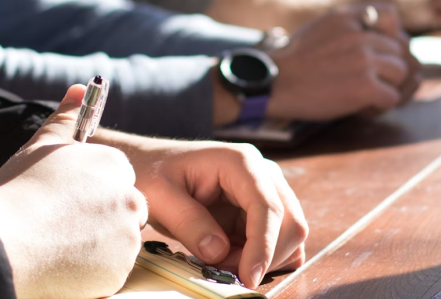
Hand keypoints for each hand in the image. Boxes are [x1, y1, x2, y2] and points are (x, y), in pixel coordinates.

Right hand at [0, 85, 147, 298]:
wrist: (3, 240)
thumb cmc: (18, 191)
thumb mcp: (41, 146)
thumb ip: (66, 118)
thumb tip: (80, 89)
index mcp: (114, 166)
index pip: (117, 180)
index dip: (91, 193)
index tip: (67, 203)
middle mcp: (129, 199)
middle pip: (124, 212)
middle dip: (100, 220)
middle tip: (62, 226)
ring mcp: (127, 237)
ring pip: (118, 243)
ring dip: (96, 246)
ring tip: (57, 244)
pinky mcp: (119, 271)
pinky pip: (111, 272)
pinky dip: (92, 271)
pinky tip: (62, 263)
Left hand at [102, 136, 307, 288]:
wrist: (150, 166)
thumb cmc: (153, 173)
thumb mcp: (159, 196)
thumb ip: (189, 222)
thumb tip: (219, 252)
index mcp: (240, 162)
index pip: (267, 207)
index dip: (263, 246)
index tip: (248, 277)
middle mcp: (263, 174)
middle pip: (290, 222)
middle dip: (264, 256)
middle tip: (224, 272)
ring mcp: (266, 191)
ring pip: (289, 235)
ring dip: (263, 259)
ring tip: (221, 262)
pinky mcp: (261, 210)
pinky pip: (279, 240)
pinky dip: (263, 258)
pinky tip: (233, 258)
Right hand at [267, 2, 421, 120]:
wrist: (272, 83)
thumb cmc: (294, 61)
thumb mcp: (321, 27)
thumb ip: (350, 26)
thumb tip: (382, 37)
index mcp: (348, 16)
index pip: (391, 14)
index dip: (390, 34)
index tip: (377, 49)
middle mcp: (360, 34)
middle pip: (399, 50)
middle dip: (389, 67)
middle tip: (369, 81)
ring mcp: (364, 60)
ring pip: (401, 73)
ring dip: (388, 87)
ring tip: (365, 95)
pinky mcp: (364, 86)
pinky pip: (392, 97)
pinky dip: (379, 106)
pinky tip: (361, 107)